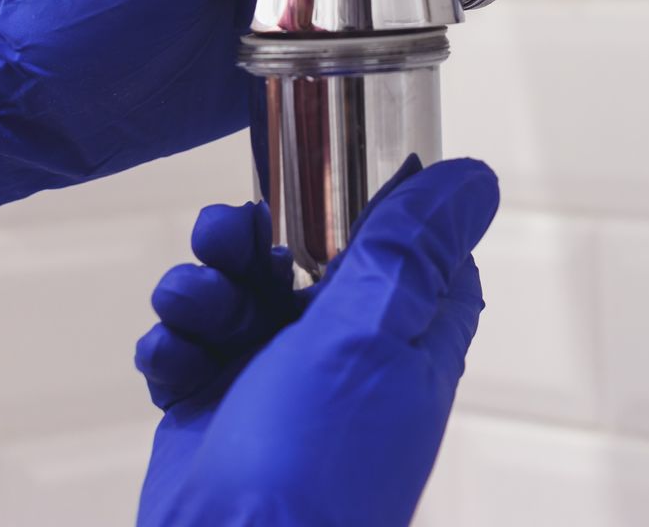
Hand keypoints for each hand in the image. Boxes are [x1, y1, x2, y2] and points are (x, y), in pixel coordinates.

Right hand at [135, 158, 498, 526]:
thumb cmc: (313, 469)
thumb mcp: (371, 334)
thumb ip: (412, 248)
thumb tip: (475, 179)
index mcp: (404, 337)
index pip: (405, 247)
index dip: (365, 207)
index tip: (324, 180)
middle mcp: (343, 358)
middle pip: (302, 258)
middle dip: (250, 240)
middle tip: (223, 239)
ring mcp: (276, 386)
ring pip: (234, 295)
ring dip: (201, 290)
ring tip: (192, 311)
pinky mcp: (214, 411)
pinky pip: (187, 349)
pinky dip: (172, 347)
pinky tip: (173, 364)